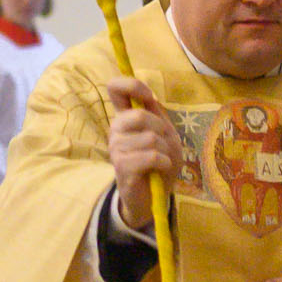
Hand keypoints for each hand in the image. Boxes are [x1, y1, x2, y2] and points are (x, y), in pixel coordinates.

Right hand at [107, 77, 178, 229]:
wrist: (152, 196)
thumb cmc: (159, 163)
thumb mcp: (165, 135)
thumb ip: (158, 115)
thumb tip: (150, 99)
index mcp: (125, 117)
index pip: (115, 88)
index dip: (132, 85)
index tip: (148, 97)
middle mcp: (116, 129)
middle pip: (139, 115)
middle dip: (162, 130)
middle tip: (164, 145)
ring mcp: (116, 148)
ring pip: (150, 138)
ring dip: (165, 151)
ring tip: (162, 161)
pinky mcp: (122, 167)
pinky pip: (152, 156)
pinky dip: (164, 162)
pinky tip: (161, 168)